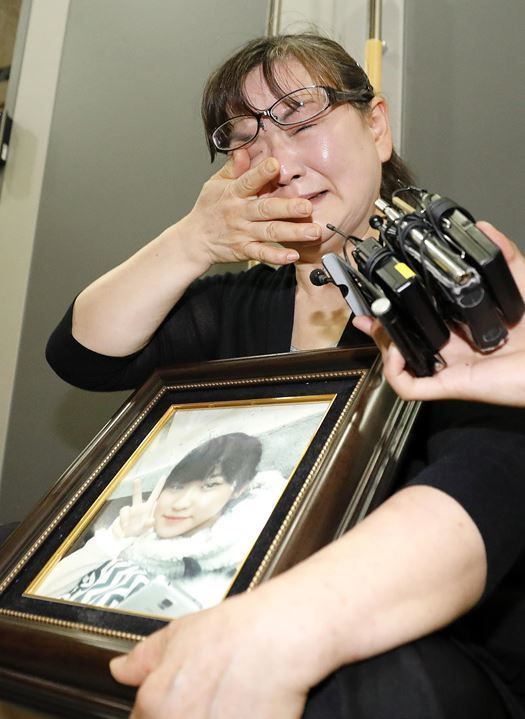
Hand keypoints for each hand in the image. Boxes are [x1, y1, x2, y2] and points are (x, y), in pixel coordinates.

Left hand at [110, 588, 309, 718]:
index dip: (162, 710)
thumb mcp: (180, 631)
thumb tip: (119, 669)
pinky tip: (247, 709)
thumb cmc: (236, 631)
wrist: (278, 635)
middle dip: (188, 715)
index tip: (180, 702)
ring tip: (230, 702)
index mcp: (155, 704)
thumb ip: (143, 657)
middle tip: (212, 698)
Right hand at [113, 476, 164, 538]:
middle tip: (137, 480)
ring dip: (124, 519)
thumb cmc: (137, 530)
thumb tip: (152, 520)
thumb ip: (148, 525)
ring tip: (125, 527)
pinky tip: (121, 535)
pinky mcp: (118, 519)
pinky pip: (117, 522)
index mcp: (145, 509)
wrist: (124, 538)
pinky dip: (118, 530)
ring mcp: (127, 513)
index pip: (153, 496)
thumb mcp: (144, 529)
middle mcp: (136, 508)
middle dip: (136, 488)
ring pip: (124, 510)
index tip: (164, 477)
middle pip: (136, 496)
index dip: (158, 487)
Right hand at [184, 150, 321, 266]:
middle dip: (288, 208)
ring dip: (292, 232)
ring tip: (313, 231)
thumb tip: (244, 150)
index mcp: (233, 193)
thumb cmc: (208, 209)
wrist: (194, 240)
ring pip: (270, 232)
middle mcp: (240, 213)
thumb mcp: (215, 184)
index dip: (261, 173)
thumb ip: (232, 168)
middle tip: (308, 206)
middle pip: (266, 209)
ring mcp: (243, 233)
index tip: (275, 165)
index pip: (248, 181)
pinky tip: (293, 255)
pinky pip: (262, 254)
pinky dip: (277, 256)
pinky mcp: (244, 250)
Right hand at [353, 222, 524, 405]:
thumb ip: (503, 258)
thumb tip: (483, 229)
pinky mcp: (451, 384)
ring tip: (377, 325)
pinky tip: (396, 351)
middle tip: (367, 310)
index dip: (399, 307)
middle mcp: (454, 350)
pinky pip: (410, 386)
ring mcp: (450, 368)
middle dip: (380, 327)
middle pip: (405, 341)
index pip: (423, 319)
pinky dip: (395, 371)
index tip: (383, 291)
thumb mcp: (521, 285)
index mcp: (465, 329)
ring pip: (401, 363)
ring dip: (382, 345)